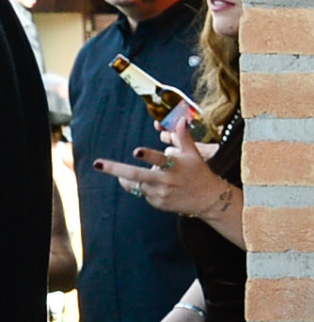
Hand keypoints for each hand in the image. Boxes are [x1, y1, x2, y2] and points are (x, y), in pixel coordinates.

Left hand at [92, 124, 234, 219]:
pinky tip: (156, 186)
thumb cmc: (199, 172)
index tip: (136, 152)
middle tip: (97, 163)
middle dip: (115, 168)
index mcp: (175, 166)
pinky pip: (142, 193)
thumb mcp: (193, 154)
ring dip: (128, 178)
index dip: (147, 156)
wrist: (208, 199)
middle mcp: (166, 180)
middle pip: (136, 174)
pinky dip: (144, 187)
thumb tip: (180, 119)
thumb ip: (182, 136)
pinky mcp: (157, 203)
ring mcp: (160, 193)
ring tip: (123, 175)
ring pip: (135, 183)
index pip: (159, 159)